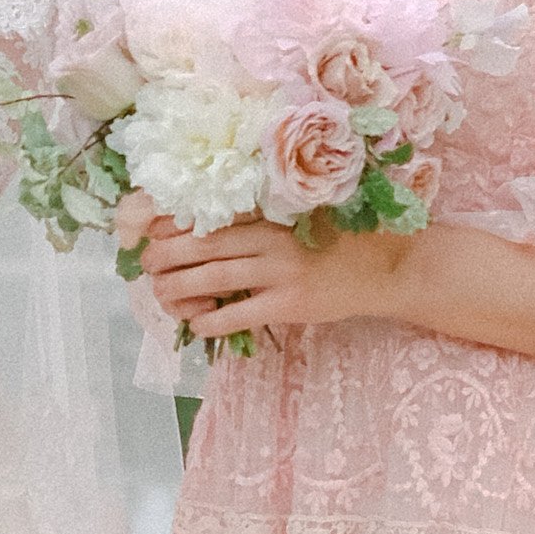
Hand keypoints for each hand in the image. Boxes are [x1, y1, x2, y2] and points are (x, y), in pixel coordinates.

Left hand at [135, 212, 403, 343]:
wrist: (387, 266)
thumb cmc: (341, 237)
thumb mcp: (301, 213)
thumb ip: (262, 214)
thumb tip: (209, 222)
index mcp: (269, 209)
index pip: (206, 212)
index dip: (170, 222)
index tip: (148, 230)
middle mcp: (269, 236)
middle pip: (197, 244)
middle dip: (162, 257)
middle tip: (147, 265)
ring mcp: (279, 271)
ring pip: (209, 279)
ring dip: (176, 289)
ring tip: (163, 294)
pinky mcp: (289, 304)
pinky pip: (236, 315)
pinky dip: (208, 322)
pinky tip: (197, 324)